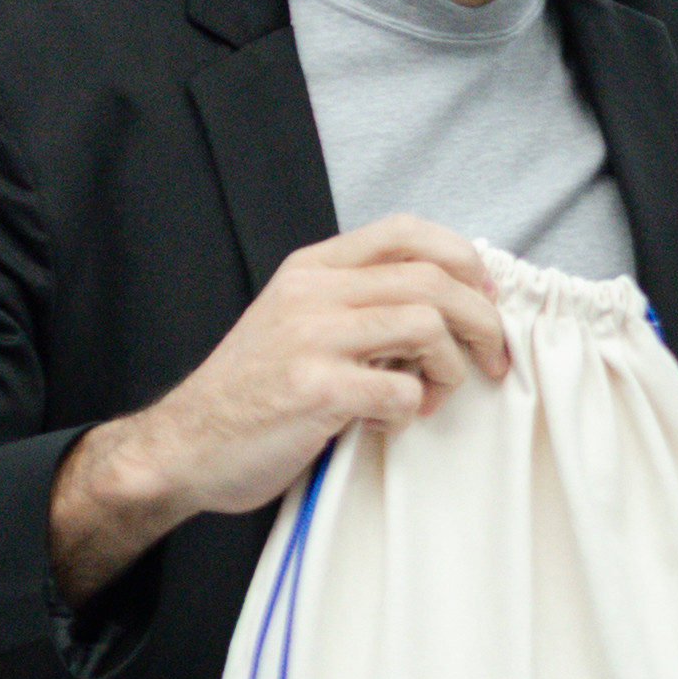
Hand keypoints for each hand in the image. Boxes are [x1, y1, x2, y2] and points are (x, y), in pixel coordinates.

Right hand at [50, 217, 506, 602]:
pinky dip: (410, 411)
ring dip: (449, 369)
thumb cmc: (254, 393)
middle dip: (483, 322)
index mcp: (312, 269)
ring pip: (427, 325)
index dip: (464, 260)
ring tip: (428, 396)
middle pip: (434, 279)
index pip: (407, 231)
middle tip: (493, 360)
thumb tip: (450, 303)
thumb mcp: (299, 323)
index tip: (486, 298)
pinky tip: (385, 422)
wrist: (183, 446)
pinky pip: (401, 389)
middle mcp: (312, 292)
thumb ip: (359, 303)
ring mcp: (310, 338)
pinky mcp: (314, 389)